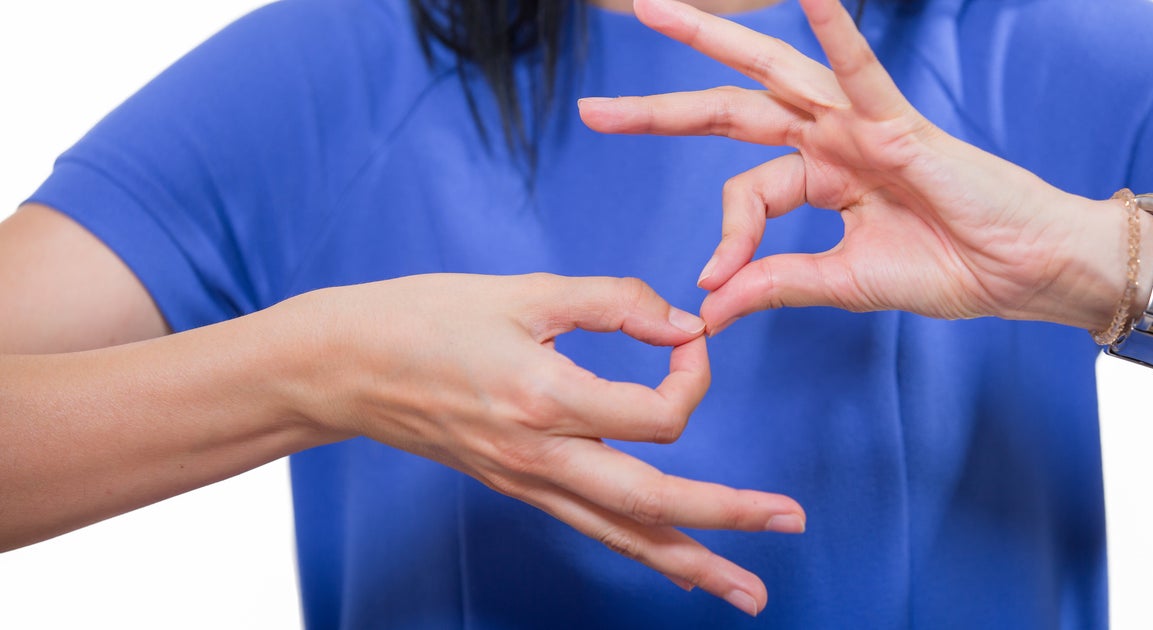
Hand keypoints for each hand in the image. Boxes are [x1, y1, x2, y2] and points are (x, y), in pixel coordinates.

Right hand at [282, 273, 804, 615]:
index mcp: (547, 398)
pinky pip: (591, 528)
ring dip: (693, 563)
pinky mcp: (518, 488)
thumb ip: (614, 301)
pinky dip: (640, 550)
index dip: (694, 374)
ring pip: (624, 536)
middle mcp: (542, 456)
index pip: (659, 412)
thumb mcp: (525, 291)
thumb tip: (683, 324)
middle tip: (790, 523)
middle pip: (655, 502)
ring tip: (749, 592)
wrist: (348, 367)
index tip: (688, 337)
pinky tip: (673, 566)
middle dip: (729, 516)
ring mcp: (528, 482)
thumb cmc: (428, 317)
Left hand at [579, 0, 1130, 332]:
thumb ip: (774, 283)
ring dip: (715, 40)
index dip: (723, 238)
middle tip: (593, 109)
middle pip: (730, 112)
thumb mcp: (842, 282)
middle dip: (660, 109)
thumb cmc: (949, 270)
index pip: (744, 193)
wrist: (1022, 276)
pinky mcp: (900, 125)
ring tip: (657, 12)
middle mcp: (829, 140)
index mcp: (817, 177)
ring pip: (773, 74)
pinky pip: (861, 70)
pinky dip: (835, 30)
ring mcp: (859, 125)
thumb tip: (709, 309)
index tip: (715, 285)